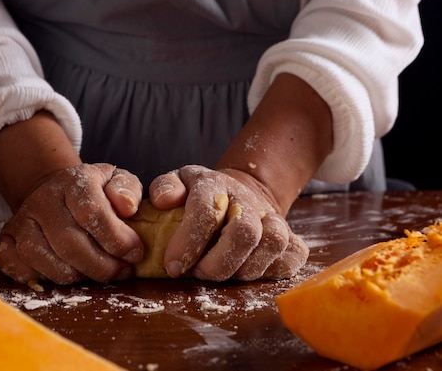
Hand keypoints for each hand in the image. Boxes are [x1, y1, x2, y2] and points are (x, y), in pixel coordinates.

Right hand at [0, 163, 144, 283]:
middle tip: (121, 271)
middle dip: (102, 266)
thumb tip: (127, 207)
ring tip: (97, 273)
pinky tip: (66, 273)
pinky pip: (18, 268)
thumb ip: (127, 189)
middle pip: (69, 243)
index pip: (91, 213)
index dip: (117, 239)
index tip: (135, 253)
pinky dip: (42, 279)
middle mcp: (42, 199)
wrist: (56, 192)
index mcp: (72, 181)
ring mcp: (21, 220)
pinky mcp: (7, 240)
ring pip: (43, 259)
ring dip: (76, 276)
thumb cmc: (94, 193)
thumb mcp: (116, 181)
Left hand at [149, 165, 308, 280]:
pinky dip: (270, 273)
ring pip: (271, 246)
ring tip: (218, 273)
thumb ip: (164, 186)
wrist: (241, 192)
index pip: (206, 212)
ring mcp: (274, 219)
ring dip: (241, 270)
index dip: (187, 243)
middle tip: (197, 273)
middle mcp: (248, 200)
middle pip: (244, 233)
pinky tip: (246, 271)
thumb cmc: (200, 195)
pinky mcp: (292, 238)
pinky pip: (291, 260)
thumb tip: (164, 201)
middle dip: (216, 264)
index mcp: (216, 184)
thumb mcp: (178, 182)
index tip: (173, 266)